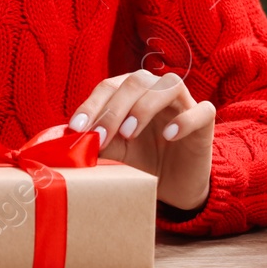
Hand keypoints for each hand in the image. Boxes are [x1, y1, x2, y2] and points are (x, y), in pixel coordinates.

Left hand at [63, 69, 214, 210]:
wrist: (174, 186)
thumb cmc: (142, 161)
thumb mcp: (114, 152)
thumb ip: (93, 142)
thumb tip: (61, 139)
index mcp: (132, 92)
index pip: (109, 87)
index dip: (92, 105)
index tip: (77, 128)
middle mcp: (157, 90)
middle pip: (136, 81)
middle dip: (115, 108)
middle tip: (102, 136)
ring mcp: (184, 103)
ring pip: (169, 85)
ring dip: (145, 107)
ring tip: (129, 134)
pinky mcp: (205, 121)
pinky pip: (202, 110)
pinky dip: (185, 120)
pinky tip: (169, 136)